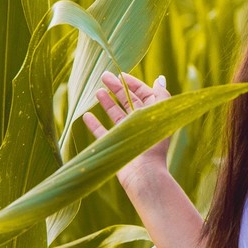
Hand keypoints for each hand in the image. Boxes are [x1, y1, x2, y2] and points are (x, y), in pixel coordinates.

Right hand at [81, 70, 171, 192]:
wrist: (144, 173)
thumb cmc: (154, 143)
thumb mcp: (161, 114)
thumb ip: (161, 95)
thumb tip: (159, 78)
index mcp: (154, 116)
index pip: (143, 95)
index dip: (133, 84)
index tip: (120, 74)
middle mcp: (141, 124)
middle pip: (128, 102)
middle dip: (117, 88)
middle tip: (104, 76)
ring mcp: (128, 135)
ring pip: (116, 115)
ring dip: (107, 103)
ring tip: (97, 92)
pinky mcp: (116, 146)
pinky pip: (103, 133)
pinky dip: (95, 124)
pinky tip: (86, 115)